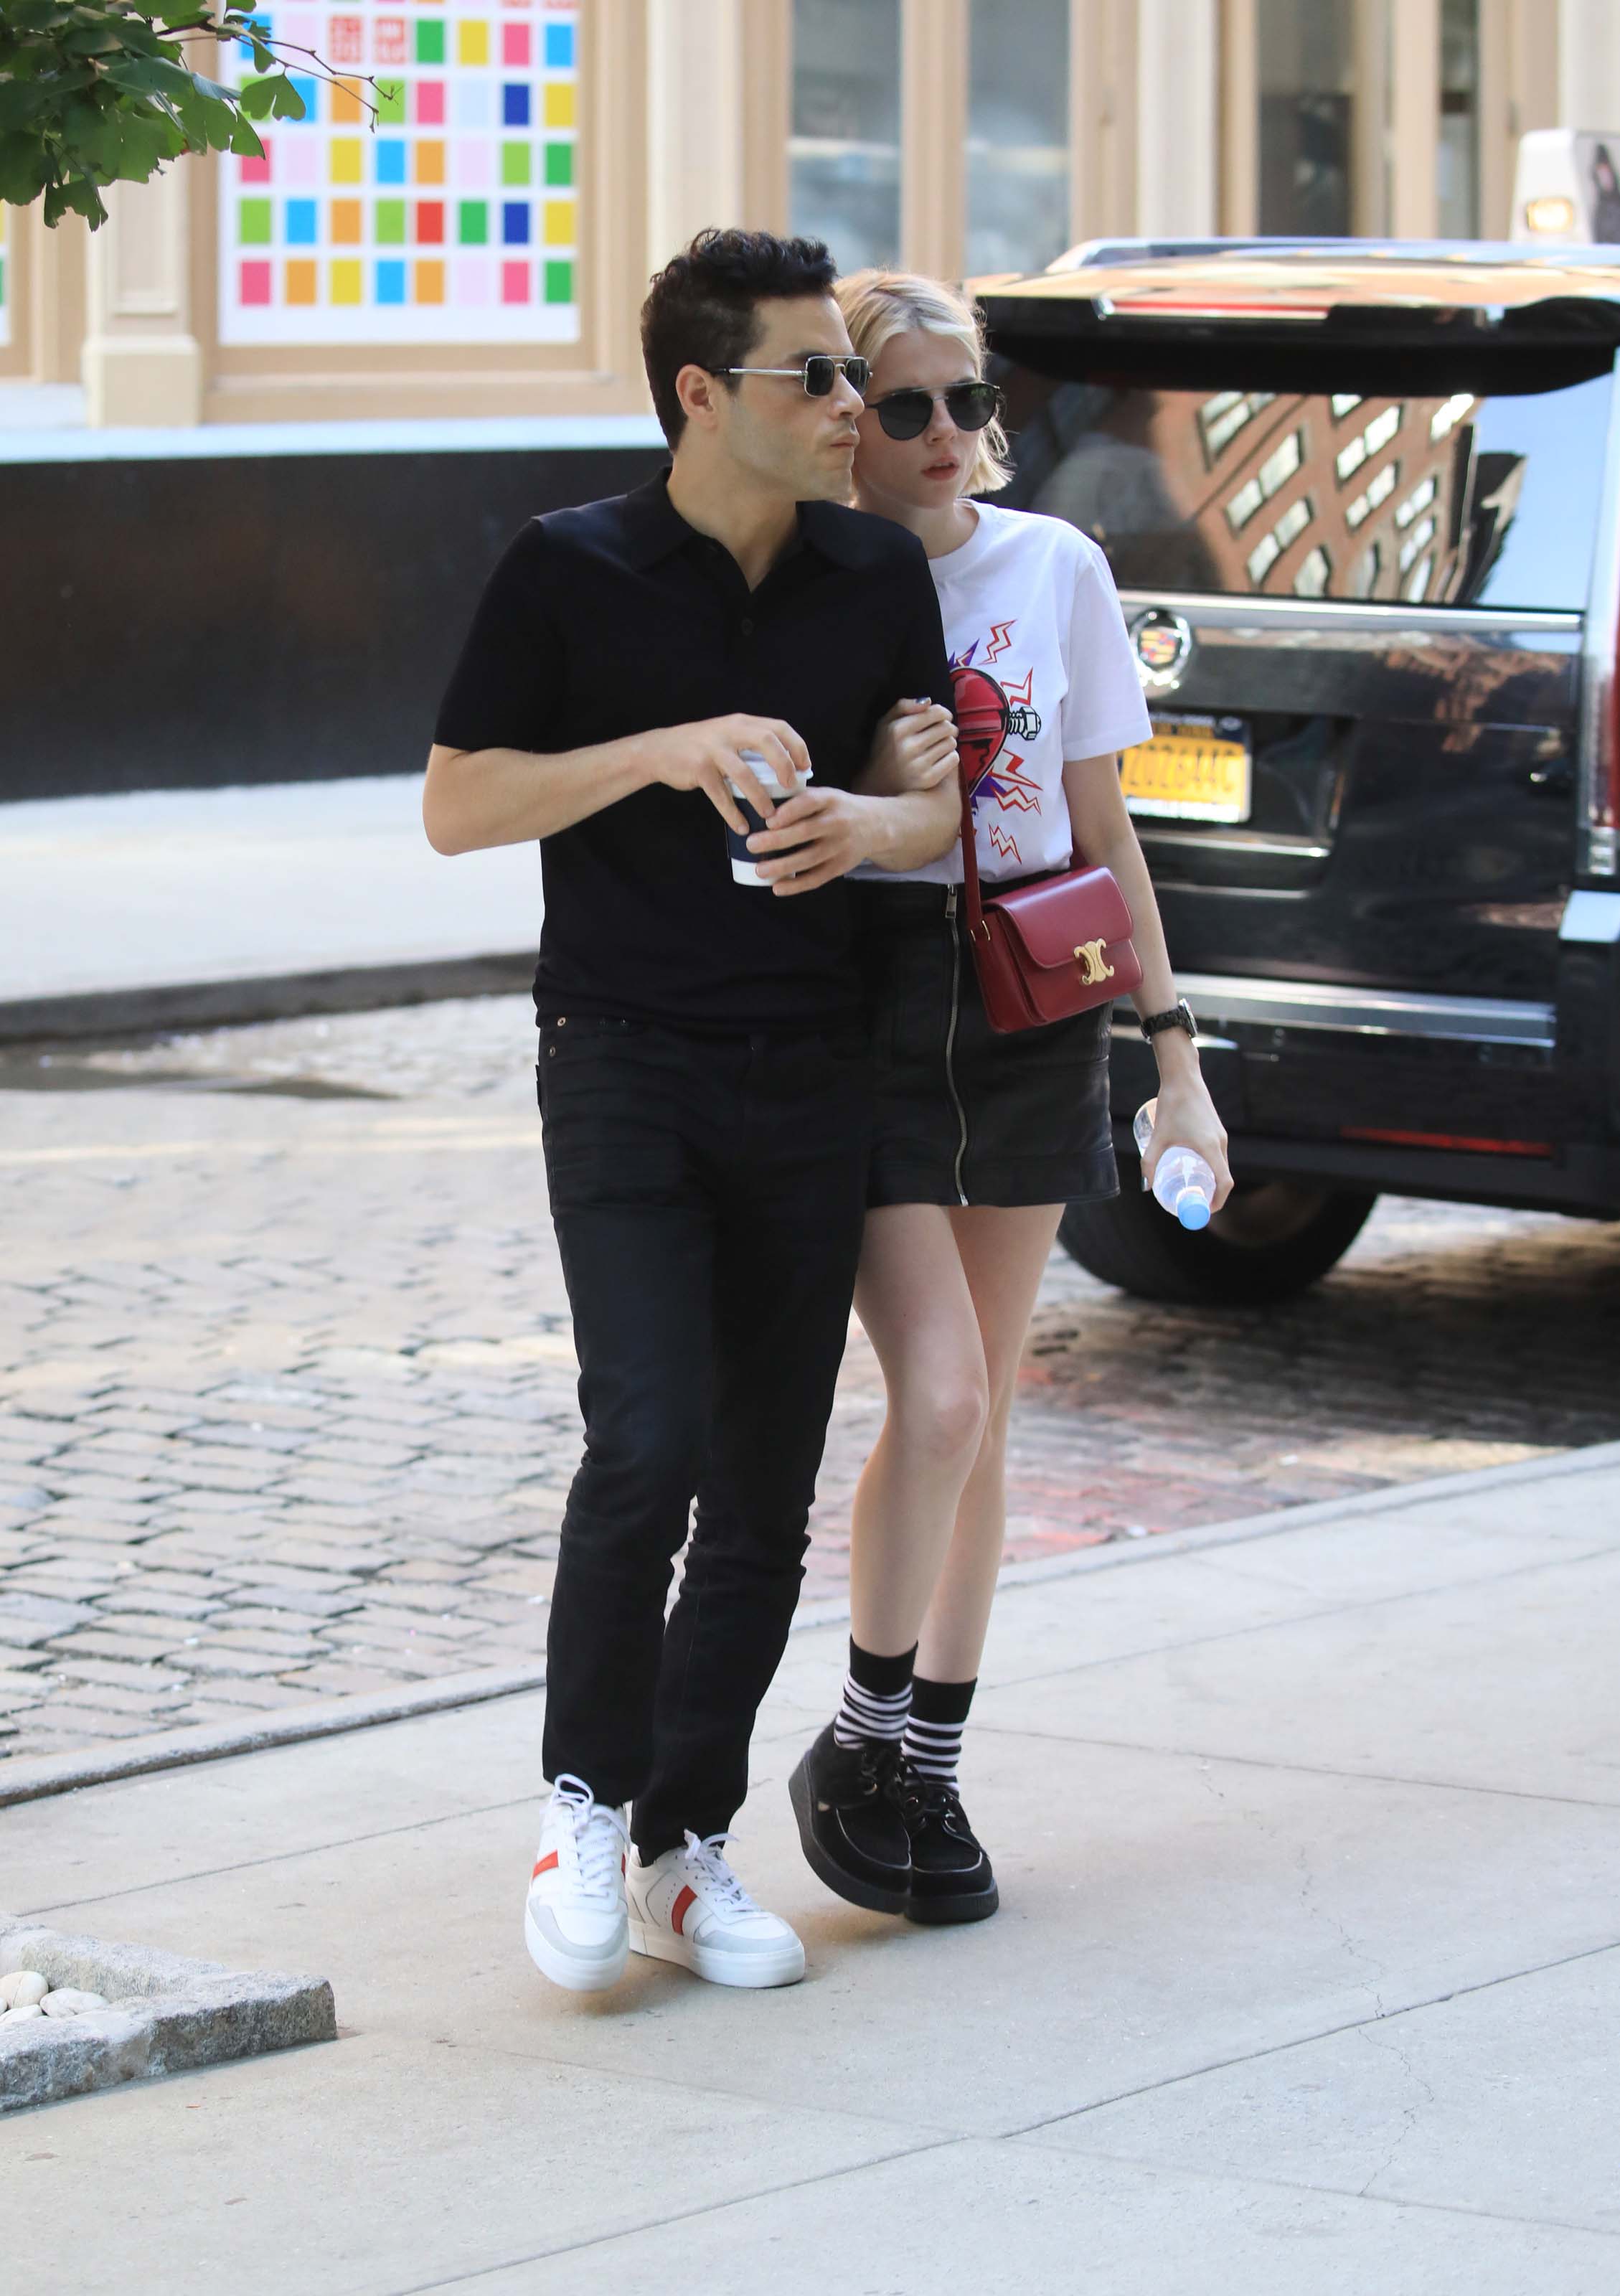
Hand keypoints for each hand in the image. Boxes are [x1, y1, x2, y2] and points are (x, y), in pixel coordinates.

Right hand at [638, 714, 810, 833]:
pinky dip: (733, 813)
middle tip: (791, 787)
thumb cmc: (701, 748)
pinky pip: (721, 795)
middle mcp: (730, 731)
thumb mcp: (728, 736)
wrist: (660, 750)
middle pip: (767, 741)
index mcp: (742, 723)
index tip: (805, 767)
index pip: (778, 727)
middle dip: (784, 765)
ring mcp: (713, 750)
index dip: (796, 746)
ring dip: (760, 797)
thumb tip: (787, 767)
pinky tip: (742, 827)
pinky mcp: (699, 769)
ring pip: (744, 773)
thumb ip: (752, 744)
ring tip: (770, 816)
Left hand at [746, 786, 875, 895]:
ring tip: (760, 870)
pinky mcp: (841, 866)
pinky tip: (777, 888)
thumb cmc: (837, 809)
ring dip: (782, 866)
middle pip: (805, 832)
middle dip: (776, 840)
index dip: (788, 812)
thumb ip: (799, 799)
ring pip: (809, 859)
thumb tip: (759, 809)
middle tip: (751, 844)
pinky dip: (796, 885)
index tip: (768, 820)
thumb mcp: (826, 795)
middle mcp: (837, 822)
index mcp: (830, 799)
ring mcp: (840, 846)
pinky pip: (817, 878)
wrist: (876, 825)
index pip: (809, 802)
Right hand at [865, 699, 958, 793]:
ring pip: (951, 743)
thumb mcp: (885, 723)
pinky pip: (953, 759)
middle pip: (946, 727)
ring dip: (949, 742)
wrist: (878, 784)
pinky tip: (941, 758)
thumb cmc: (885, 748)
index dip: (943, 713)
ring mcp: (919, 765)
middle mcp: (908, 747)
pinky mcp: (928, 779)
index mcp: (898, 730)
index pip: (935, 713)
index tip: (943, 717)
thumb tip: (928, 701)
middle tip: (944, 732)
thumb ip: (903, 706)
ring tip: (940, 745)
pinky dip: (951, 756)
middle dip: (948, 727)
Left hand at [1140, 1065, 1232, 1210]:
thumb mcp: (1158, 1136)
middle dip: (1211, 1193)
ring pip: (1221, 1165)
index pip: (1224, 1182)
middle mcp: (1220, 1143)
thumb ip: (1149, 1162)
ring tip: (1191, 1187)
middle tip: (1192, 1202)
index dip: (1218, 1200)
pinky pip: (1219, 1155)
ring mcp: (1221, 1136)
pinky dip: (1211, 1166)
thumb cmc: (1171, 1105)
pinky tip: (1194, 1167)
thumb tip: (1146, 1185)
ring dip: (1211, 1179)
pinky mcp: (1217, 1129)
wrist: (1183, 1078)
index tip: (1205, 1210)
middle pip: (1223, 1176)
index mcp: (1210, 1147)